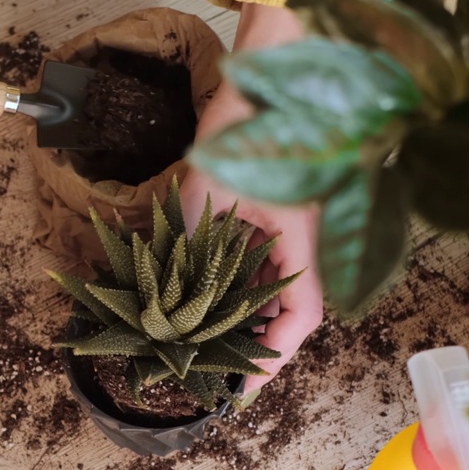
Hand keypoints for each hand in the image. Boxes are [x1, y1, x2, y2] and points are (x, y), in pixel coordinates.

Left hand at [181, 4, 321, 393]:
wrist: (261, 82)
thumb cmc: (243, 133)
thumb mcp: (207, 198)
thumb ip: (190, 250)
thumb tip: (162, 303)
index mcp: (304, 242)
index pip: (300, 316)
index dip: (273, 358)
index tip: (243, 387)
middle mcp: (307, 244)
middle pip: (287, 311)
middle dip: (252, 346)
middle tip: (218, 379)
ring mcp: (293, 233)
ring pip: (272, 291)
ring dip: (240, 319)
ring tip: (203, 349)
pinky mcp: (276, 222)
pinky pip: (261, 266)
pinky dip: (236, 288)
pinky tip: (206, 304)